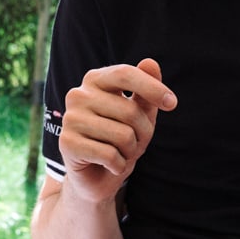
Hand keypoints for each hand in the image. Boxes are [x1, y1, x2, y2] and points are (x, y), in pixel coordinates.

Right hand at [57, 58, 176, 202]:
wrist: (95, 176)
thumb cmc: (119, 140)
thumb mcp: (139, 115)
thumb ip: (145, 91)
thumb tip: (151, 62)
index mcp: (94, 80)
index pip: (125, 74)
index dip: (151, 87)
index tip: (172, 103)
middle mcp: (78, 94)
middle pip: (130, 110)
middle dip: (143, 133)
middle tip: (135, 143)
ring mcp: (70, 118)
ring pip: (123, 135)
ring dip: (131, 152)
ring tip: (121, 154)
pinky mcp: (67, 143)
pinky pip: (110, 155)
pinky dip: (119, 165)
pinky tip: (110, 165)